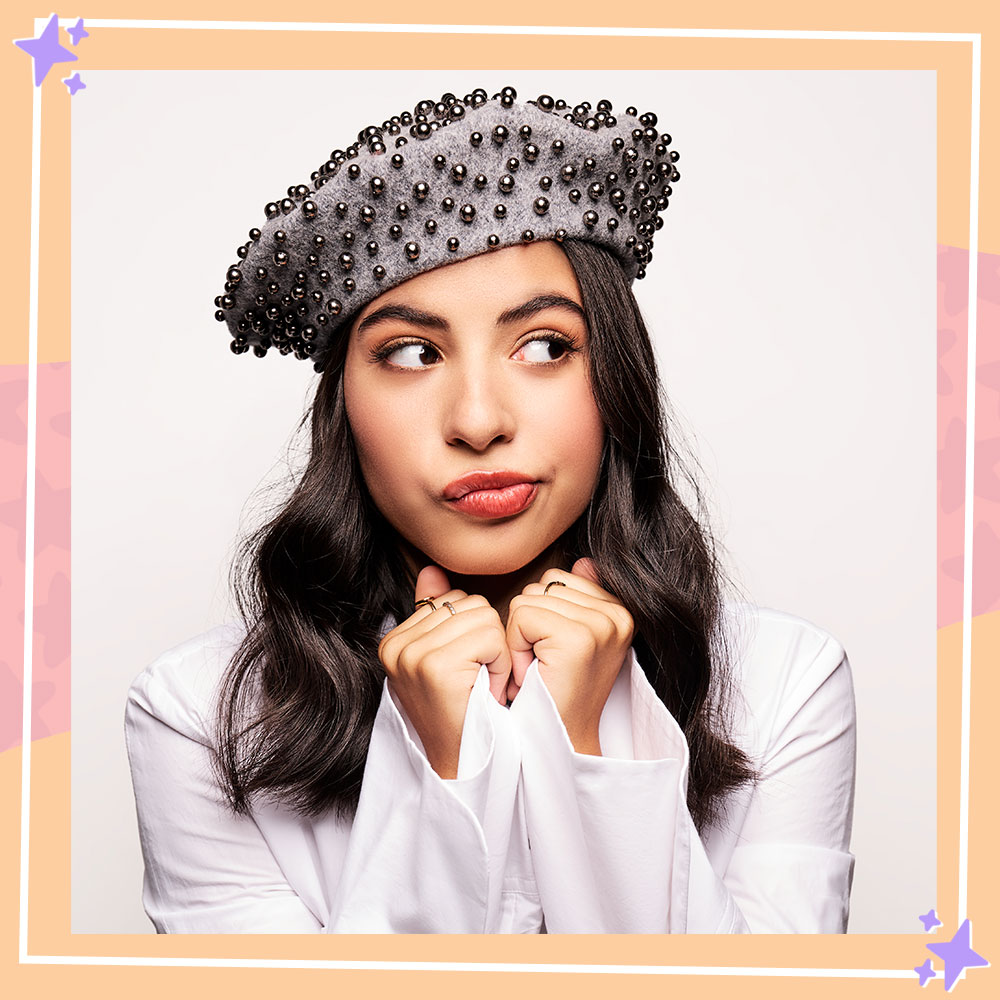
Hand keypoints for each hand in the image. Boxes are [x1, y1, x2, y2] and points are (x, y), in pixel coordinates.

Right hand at [377, 565, 511, 778]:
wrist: (465, 767)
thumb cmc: (464, 714)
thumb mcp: (446, 659)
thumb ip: (437, 613)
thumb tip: (432, 571)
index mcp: (394, 640)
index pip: (454, 599)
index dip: (475, 635)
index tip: (466, 673)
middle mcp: (395, 645)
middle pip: (470, 603)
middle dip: (487, 641)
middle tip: (478, 682)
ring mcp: (411, 654)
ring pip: (483, 616)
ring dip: (495, 654)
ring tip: (481, 686)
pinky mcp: (434, 666)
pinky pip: (489, 636)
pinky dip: (499, 664)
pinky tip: (486, 691)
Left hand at [506, 558, 633, 754]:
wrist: (560, 741)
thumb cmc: (555, 693)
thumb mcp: (570, 639)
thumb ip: (578, 597)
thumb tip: (585, 561)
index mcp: (619, 610)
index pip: (559, 579)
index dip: (542, 616)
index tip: (554, 655)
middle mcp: (618, 614)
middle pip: (543, 586)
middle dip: (530, 625)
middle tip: (544, 665)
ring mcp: (602, 625)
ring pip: (529, 599)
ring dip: (520, 637)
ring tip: (539, 669)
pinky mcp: (579, 638)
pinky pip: (522, 616)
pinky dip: (517, 646)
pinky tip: (534, 673)